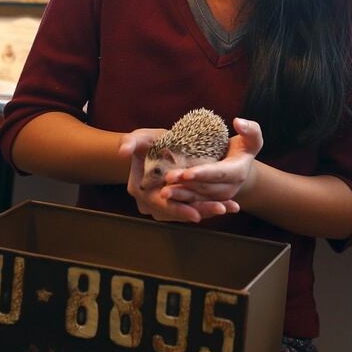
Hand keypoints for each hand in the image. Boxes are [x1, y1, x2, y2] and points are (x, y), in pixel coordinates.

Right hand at [121, 128, 238, 222]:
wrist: (160, 145)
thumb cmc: (149, 141)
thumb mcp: (141, 137)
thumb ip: (131, 142)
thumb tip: (122, 151)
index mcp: (140, 190)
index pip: (159, 205)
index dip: (178, 210)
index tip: (195, 214)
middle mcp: (150, 203)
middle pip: (177, 211)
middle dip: (199, 210)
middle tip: (221, 209)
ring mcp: (164, 205)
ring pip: (187, 211)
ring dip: (209, 210)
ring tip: (230, 207)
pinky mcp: (178, 203)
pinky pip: (194, 207)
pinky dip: (211, 206)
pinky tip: (230, 205)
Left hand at [162, 117, 262, 205]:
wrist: (240, 165)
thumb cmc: (243, 147)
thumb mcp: (252, 136)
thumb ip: (250, 129)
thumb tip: (238, 122)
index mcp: (238, 172)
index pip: (220, 173)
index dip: (203, 173)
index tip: (188, 172)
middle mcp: (229, 189)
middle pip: (205, 187)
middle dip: (186, 184)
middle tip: (168, 178)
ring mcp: (218, 197)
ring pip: (197, 198)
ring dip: (180, 195)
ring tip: (164, 191)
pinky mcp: (208, 201)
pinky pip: (193, 203)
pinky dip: (180, 201)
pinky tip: (166, 197)